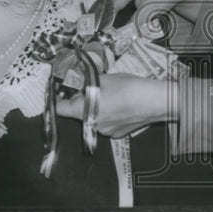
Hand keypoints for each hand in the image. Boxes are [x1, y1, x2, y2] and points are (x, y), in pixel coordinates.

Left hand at [56, 73, 176, 137]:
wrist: (155, 102)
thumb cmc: (129, 88)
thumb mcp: (103, 78)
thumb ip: (86, 81)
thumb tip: (77, 80)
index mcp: (84, 112)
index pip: (60, 109)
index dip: (57, 98)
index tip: (58, 90)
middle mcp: (92, 126)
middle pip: (78, 112)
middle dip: (82, 99)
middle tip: (90, 85)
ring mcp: (106, 132)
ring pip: (94, 117)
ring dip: (96, 106)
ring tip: (110, 93)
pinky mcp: (118, 133)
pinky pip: (107, 122)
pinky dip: (109, 113)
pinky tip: (120, 103)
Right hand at [87, 0, 203, 33]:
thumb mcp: (150, 13)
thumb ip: (134, 25)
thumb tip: (121, 38)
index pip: (110, 4)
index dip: (103, 20)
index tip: (98, 33)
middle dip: (97, 14)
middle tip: (94, 31)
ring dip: (97, 7)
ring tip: (95, 22)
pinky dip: (100, 0)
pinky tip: (99, 12)